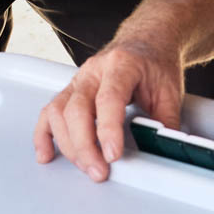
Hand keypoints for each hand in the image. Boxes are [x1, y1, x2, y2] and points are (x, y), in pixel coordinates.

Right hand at [33, 36, 184, 181]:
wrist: (146, 42)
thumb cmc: (154, 62)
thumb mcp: (169, 90)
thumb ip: (166, 122)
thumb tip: (165, 149)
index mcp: (121, 65)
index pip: (108, 98)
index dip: (108, 129)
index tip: (112, 154)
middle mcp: (94, 71)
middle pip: (77, 109)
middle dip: (85, 146)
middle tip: (99, 171)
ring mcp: (78, 80)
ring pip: (58, 112)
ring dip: (68, 145)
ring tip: (86, 166)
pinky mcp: (69, 91)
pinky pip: (48, 113)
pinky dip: (44, 135)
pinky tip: (47, 153)